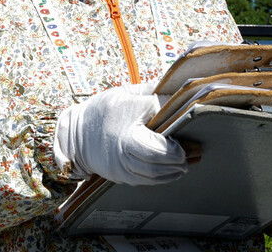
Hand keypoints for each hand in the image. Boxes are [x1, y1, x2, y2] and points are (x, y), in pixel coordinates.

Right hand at [54, 84, 193, 185]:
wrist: (76, 132)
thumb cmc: (102, 111)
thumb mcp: (127, 94)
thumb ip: (154, 93)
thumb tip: (181, 89)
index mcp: (127, 134)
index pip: (159, 147)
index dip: (177, 146)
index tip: (189, 138)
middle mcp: (124, 156)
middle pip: (160, 164)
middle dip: (181, 159)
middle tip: (196, 150)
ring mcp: (122, 170)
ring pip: (156, 176)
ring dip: (175, 170)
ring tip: (189, 159)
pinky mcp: (122, 178)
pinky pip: (148, 181)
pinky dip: (164, 176)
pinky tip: (173, 168)